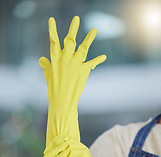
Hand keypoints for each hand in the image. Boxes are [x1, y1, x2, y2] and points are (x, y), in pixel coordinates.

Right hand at [39, 16, 106, 145]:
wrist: (62, 100)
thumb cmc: (53, 88)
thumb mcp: (48, 75)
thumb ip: (46, 66)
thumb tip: (41, 59)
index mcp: (55, 58)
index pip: (53, 40)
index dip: (52, 29)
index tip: (52, 19)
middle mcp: (65, 58)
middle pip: (70, 40)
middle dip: (73, 28)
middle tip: (76, 18)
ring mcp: (75, 63)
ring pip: (83, 47)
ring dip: (89, 38)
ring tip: (94, 30)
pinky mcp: (84, 69)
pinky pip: (92, 62)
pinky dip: (98, 60)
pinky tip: (103, 57)